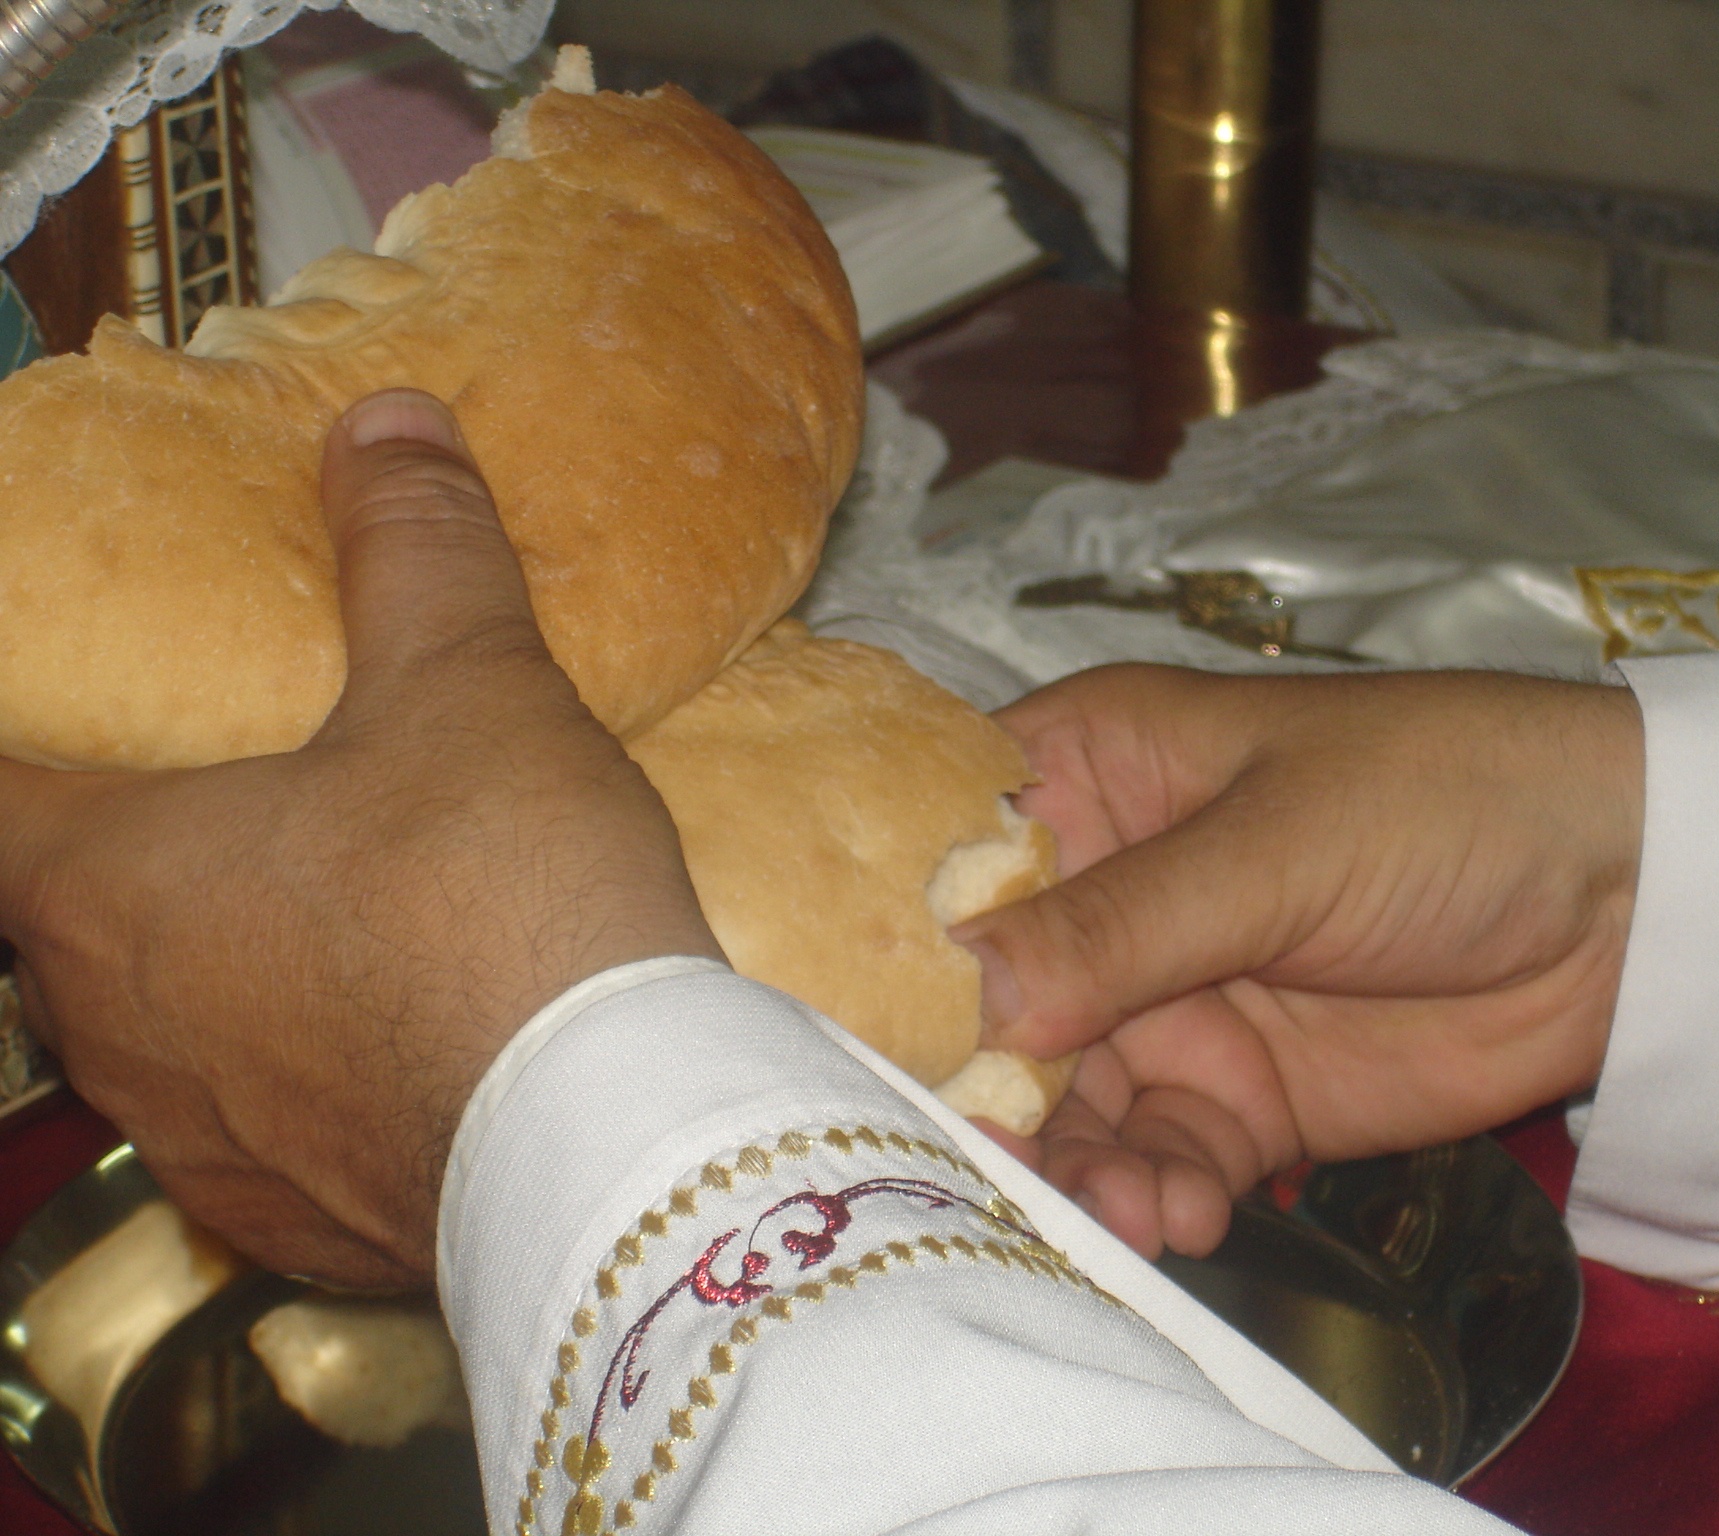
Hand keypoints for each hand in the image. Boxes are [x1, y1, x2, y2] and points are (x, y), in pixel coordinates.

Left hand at [0, 391, 716, 1288]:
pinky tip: (401, 1052)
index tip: (60, 723)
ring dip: (216, 981)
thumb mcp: (469, 686)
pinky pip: (261, 1140)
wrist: (609, 1139)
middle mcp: (121, 1029)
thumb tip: (387, 423)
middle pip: (64, 926)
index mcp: (111, 883)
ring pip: (162, 1042)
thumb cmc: (503, 903)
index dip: (18, 748)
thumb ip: (414, 550)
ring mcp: (203, 1145)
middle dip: (127, 863)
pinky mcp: (297, 1227)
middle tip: (221, 806)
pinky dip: (303, 1088)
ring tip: (329, 931)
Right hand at [952, 664, 1642, 1259]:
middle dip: (986, 1091)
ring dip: (1079, 1165)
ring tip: (1128, 1212)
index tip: (853, 1032)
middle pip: (988, 1006)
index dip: (890, 941)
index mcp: (1090, 776)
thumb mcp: (1274, 845)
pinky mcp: (1236, 1095)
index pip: (945, 855)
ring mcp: (1166, 1002)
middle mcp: (1104, 893)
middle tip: (991, 1169)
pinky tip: (1189, 1217)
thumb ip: (1120, 928)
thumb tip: (964, 995)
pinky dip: (1158, 1198)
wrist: (1637, 897)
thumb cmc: (1443, 799)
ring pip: (1065, 1102)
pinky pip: (1158, 1161)